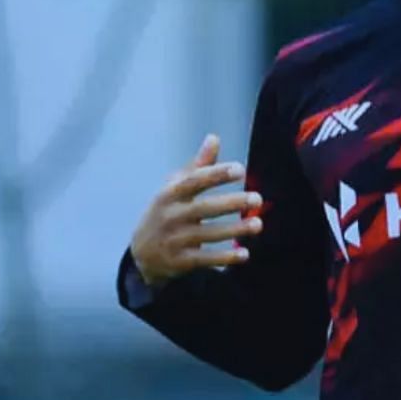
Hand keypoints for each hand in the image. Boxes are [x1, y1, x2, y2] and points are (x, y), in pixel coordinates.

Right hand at [128, 134, 259, 286]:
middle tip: (258, 198)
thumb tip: (214, 138)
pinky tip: (245, 254)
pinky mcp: (180, 261)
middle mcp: (171, 216)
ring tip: (258, 224)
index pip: (194, 181)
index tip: (240, 169)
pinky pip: (205, 259)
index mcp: (170, 194)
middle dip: (231, 203)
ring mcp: (174, 240)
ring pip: (208, 234)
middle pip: (203, 208)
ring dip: (234, 230)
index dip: (216, 174)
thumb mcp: (175, 188)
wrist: (142, 253)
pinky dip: (224, 257)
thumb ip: (198, 167)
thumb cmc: (167, 212)